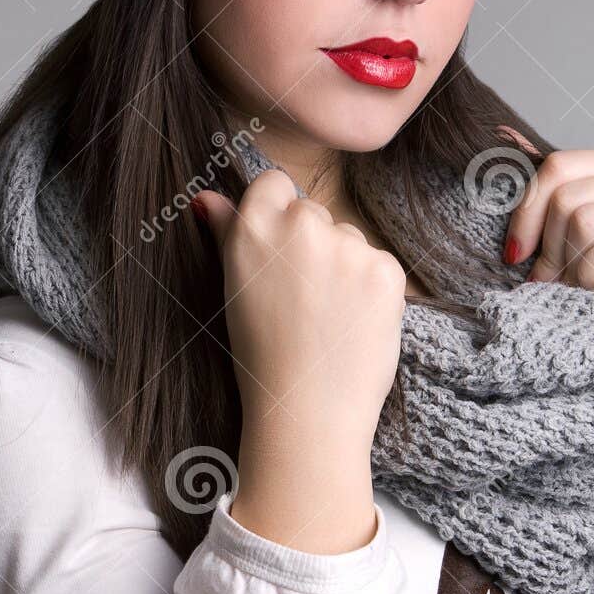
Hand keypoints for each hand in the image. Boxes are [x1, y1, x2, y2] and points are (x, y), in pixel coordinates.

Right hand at [192, 169, 407, 447]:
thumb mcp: (235, 290)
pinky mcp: (386, 269)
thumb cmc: (263, 357)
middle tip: (302, 300)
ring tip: (328, 318)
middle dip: (311, 245)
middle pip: (313, 211)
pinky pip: (379, 264)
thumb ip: (226, 233)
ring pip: (349, 238)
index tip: (280, 254)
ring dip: (344, 266)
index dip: (278, 215)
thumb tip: (206, 197)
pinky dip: (372, 290)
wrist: (308, 410)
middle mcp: (301, 224)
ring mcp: (347, 245)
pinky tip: (353, 324)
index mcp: (255, 226)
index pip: (274, 183)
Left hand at [494, 125, 593, 426]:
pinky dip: (592, 278)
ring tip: (577, 292)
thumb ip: (549, 194)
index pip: (560, 166)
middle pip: (569, 195)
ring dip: (570, 268)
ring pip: (587, 220)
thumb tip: (501, 137)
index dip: (528, 213)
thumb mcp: (571, 240)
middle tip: (554, 285)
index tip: (518, 256)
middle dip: (549, 249)